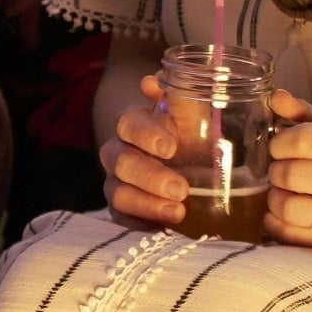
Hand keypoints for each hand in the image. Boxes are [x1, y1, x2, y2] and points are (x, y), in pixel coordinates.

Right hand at [101, 71, 190, 226]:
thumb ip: (181, 96)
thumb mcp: (194, 115)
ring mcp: (118, 183)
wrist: (194, 169)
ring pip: (117, 193)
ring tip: (178, 212)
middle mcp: (120, 153)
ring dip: (147, 204)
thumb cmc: (193, 135)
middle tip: (182, 189)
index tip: (171, 147)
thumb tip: (154, 82)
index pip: (128, 124)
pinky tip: (164, 229)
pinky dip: (141, 224)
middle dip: (150, 176)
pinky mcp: (123, 211)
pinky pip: (121, 220)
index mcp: (135, 125)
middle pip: (120, 162)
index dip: (146, 134)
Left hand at [264, 90, 311, 246]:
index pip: (305, 138)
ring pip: (287, 207)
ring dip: (275, 200)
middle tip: (280, 172)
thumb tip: (276, 98)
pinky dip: (275, 222)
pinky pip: (285, 233)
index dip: (280, 142)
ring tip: (283, 194)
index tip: (278, 147)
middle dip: (276, 172)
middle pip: (291, 173)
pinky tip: (285, 214)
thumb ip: (300, 114)